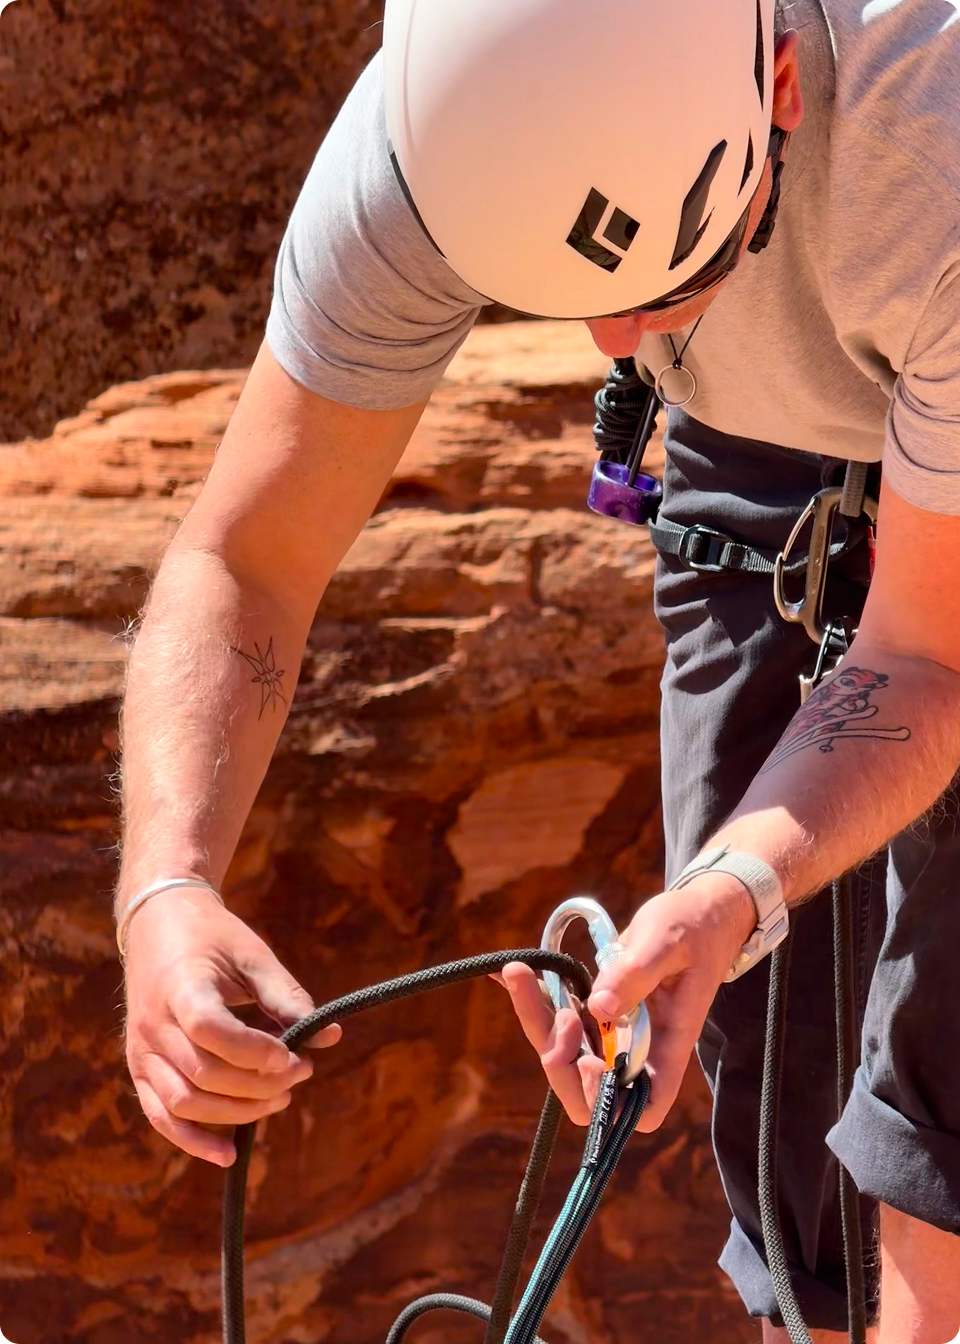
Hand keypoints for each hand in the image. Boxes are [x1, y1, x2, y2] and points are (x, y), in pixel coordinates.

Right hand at [121, 884, 340, 1166]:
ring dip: (237, 1112)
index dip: (256, 1052)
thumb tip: (331, 1036)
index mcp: (181, 988)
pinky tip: (228, 1153)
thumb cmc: (213, 936)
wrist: (158, 922)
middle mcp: (153, 1024)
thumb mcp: (253, 955)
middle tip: (301, 1072)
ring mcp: (140, 1050)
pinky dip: (193, 1140)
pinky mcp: (138, 1068)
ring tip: (280, 1098)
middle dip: (259, 1085)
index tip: (295, 1055)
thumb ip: (287, 996)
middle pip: (204, 1074)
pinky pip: (161, 1116)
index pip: (212, 1032)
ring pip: (185, 1103)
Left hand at [501, 877, 754, 1130]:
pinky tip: (513, 973)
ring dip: (538, 1020)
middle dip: (559, 1059)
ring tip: (521, 974)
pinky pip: (558, 1018)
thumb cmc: (693, 927)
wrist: (698, 914)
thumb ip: (637, 973)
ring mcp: (614, 1032)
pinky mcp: (597, 1009)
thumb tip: (598, 1006)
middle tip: (560, 1011)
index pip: (644, 1108)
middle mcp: (638, 1049)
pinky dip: (533, 999)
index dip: (610, 1101)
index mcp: (669, 1045)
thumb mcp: (667, 941)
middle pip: (588, 1091)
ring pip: (565, 1053)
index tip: (589, 1061)